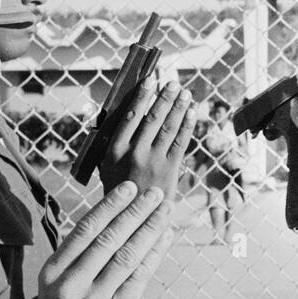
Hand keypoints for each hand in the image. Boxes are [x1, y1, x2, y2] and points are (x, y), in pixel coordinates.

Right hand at [36, 181, 176, 298]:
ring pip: (127, 255)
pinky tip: (166, 238)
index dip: (110, 206)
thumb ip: (79, 259)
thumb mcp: (59, 289)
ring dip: (150, 228)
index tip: (130, 188)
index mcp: (52, 273)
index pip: (84, 230)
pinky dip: (155, 254)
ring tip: (166, 210)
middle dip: (136, 211)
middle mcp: (70, 285)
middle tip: (156, 192)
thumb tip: (113, 219)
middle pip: (108, 238)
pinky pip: (140, 277)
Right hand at [98, 79, 195, 197]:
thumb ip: (113, 143)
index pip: (130, 116)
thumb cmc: (120, 189)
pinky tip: (192, 113)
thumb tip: (120, 115)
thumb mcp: (106, 167)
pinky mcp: (170, 169)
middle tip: (173, 83)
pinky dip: (187, 126)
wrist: (134, 217)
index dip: (142, 97)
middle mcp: (134, 153)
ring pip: (168, 128)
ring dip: (178, 108)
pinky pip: (180, 142)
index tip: (149, 81)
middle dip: (164, 98)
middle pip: (152, 118)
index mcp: (114, 150)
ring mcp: (153, 161)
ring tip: (185, 93)